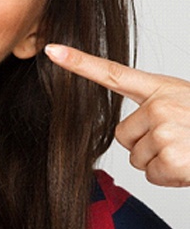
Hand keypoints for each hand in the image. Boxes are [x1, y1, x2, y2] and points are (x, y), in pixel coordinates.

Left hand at [45, 44, 189, 186]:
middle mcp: (160, 105)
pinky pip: (153, 175)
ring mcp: (165, 130)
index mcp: (161, 88)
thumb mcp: (184, 104)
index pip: (112, 73)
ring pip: (137, 158)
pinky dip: (172, 177)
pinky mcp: (173, 157)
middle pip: (123, 136)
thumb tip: (129, 134)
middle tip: (181, 140)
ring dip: (162, 161)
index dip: (79, 63)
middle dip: (148, 145)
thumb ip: (155, 109)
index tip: (52, 50)